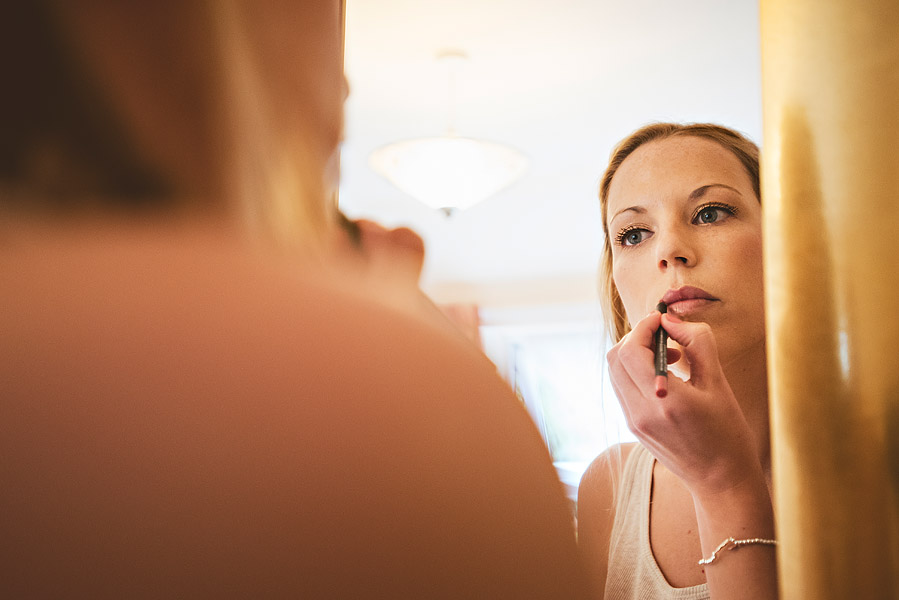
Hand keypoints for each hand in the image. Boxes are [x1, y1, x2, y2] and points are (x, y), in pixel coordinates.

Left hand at [606, 310, 763, 498]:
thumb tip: (671, 320)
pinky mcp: (632, 426)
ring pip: (615, 372)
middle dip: (637, 337)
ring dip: (635, 353)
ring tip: (671, 355)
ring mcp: (633, 421)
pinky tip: (664, 374)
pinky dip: (635, 371)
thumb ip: (697, 343)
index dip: (644, 327)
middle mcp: (640, 412)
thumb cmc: (728, 432)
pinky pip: (622, 387)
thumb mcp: (719, 383)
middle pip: (615, 358)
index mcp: (664, 401)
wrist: (721, 480)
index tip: (663, 319)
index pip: (632, 350)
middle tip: (666, 334)